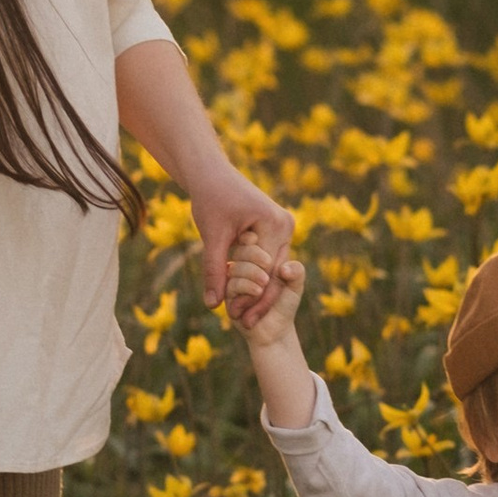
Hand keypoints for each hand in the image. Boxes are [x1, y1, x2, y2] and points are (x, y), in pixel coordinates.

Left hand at [193, 169, 292, 321]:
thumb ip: (215, 271)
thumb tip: (213, 306)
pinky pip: (268, 257)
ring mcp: (284, 226)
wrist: (212, 173)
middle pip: (273, 272)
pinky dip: (254, 273)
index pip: (266, 272)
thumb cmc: (211, 199)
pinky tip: (240, 293)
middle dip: (256, 298)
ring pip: (272, 267)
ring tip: (240, 314)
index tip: (236, 318)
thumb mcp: (212, 237)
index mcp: (275, 225)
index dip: (251, 298)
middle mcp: (286, 225)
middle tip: (240, 323)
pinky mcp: (276, 227)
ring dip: (255, 288)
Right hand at [226, 247, 304, 348]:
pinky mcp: (227, 294)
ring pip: (235, 266)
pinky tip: (256, 293)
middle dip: (253, 255)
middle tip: (267, 267)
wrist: (274, 331)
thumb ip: (297, 272)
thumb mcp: (296, 286)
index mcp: (260, 257)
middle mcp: (245, 265)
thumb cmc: (285, 305)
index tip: (261, 242)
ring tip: (263, 286)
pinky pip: (231, 284)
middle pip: (241, 249)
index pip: (252, 238)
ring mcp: (234, 279)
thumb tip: (283, 268)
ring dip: (250, 273)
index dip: (254, 238)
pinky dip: (245, 287)